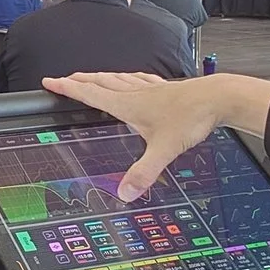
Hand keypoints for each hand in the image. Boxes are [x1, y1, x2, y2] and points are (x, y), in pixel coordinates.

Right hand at [42, 71, 269, 201]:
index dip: (68, 88)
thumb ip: (143, 172)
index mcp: (129, 105)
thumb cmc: (192, 118)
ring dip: (101, 76)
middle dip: (80, 80)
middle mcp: (137, 93)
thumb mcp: (164, 150)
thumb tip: (125, 193)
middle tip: (65, 78)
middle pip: (101, 82)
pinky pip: (140, 79)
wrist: (218, 98)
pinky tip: (135, 79)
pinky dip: (130, 78)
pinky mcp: (166, 88)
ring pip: (119, 78)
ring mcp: (152, 89)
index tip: (51, 81)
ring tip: (92, 76)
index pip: (91, 94)